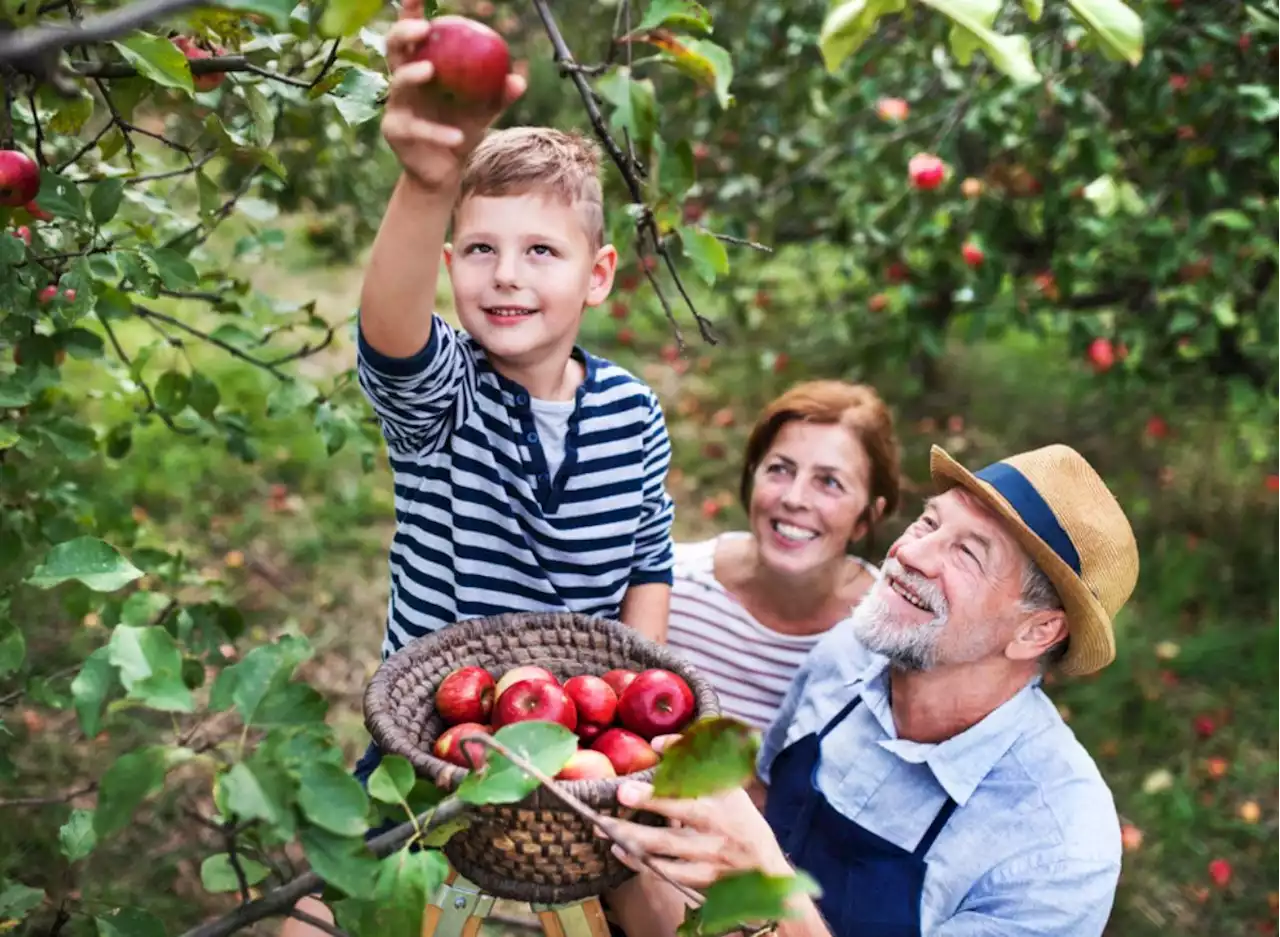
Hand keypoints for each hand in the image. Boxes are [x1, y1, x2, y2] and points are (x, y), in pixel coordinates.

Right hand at [381, 0, 525, 190]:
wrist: (446, 172)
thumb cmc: (462, 132)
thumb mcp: (484, 112)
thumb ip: (499, 95)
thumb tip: (520, 78)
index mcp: (422, 67)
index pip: (415, 34)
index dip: (412, 11)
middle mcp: (403, 82)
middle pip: (394, 47)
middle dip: (403, 32)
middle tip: (424, 29)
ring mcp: (396, 105)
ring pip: (398, 83)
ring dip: (412, 74)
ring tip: (429, 71)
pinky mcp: (395, 132)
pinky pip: (416, 128)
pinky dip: (438, 132)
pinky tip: (457, 136)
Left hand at [604, 777, 792, 890]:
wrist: (765, 867)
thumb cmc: (742, 819)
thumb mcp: (727, 785)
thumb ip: (692, 760)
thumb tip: (656, 742)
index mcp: (721, 807)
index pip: (685, 800)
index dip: (654, 795)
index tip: (624, 790)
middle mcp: (714, 837)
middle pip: (672, 835)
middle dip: (636, 828)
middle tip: (606, 819)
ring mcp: (707, 862)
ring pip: (666, 857)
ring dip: (633, 845)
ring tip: (605, 832)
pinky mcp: (701, 882)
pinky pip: (668, 875)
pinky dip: (642, 864)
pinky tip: (621, 851)